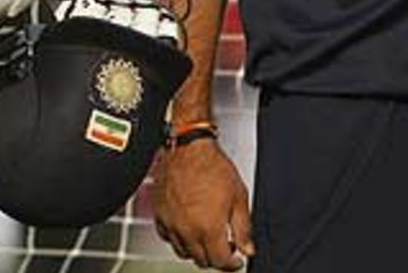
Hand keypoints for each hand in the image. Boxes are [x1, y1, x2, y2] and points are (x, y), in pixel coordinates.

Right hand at [153, 140, 253, 269]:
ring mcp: (171, 222)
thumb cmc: (211, 165)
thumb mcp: (238, 197)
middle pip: (202, 260)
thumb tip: (247, 248)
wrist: (188, 147)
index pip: (220, 262)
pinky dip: (178, 238)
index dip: (232, 264)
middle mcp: (187, 229)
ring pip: (183, 252)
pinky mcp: (159, 213)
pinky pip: (167, 237)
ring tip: (206, 236)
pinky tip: (187, 228)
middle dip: (216, 257)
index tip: (236, 259)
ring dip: (197, 250)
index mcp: (209, 228)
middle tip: (224, 245)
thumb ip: (243, 228)